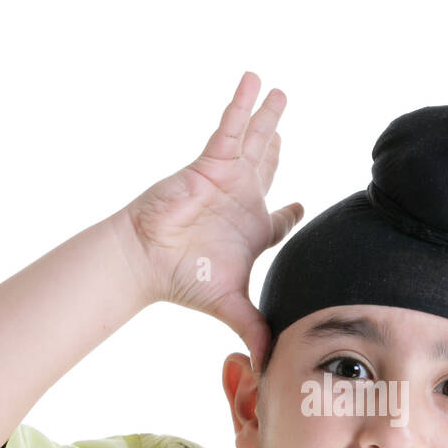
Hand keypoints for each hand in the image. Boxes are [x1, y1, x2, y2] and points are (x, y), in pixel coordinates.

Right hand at [118, 71, 303, 370]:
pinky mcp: (210, 163)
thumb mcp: (231, 307)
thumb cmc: (183, 282)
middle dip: (275, 147)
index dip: (291, 214)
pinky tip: (254, 80)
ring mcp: (225, 179)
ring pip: (253, 141)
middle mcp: (240, 201)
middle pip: (266, 167)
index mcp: (250, 232)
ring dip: (267, 117)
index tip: (302, 207)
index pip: (277, 218)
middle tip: (284, 126)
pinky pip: (230, 127)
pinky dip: (242, 104)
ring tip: (280, 91)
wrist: (146, 263)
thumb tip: (270, 367)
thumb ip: (254, 330)